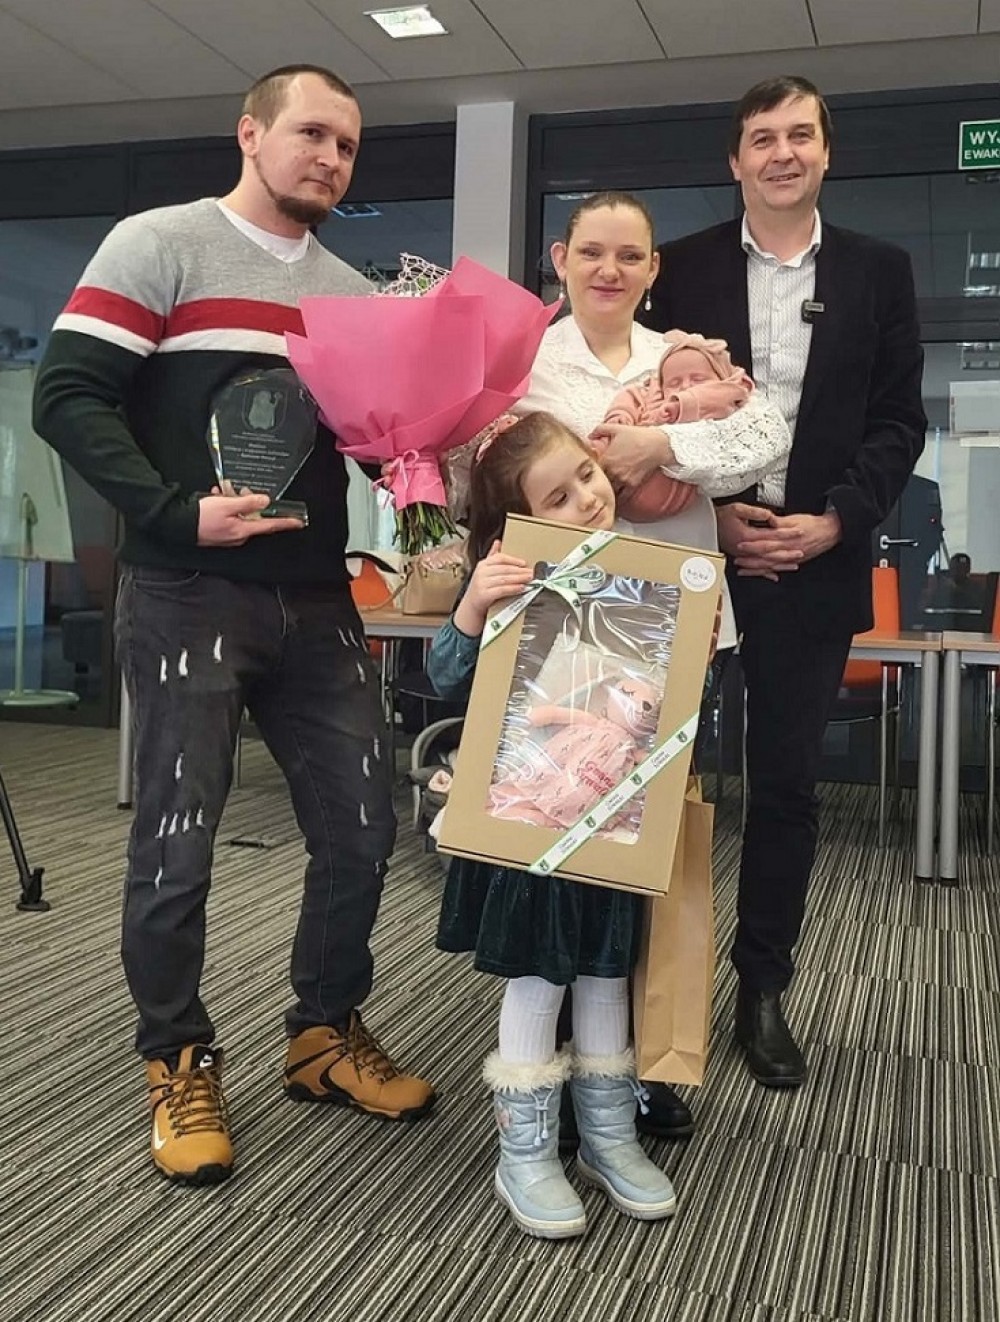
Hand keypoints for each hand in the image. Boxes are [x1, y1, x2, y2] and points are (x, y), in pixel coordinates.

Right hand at [197, 491, 304, 545]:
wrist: (178, 525)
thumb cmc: (201, 517)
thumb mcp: (227, 505)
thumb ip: (248, 502)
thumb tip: (265, 501)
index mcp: (243, 529)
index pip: (270, 525)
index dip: (286, 522)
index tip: (299, 522)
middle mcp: (239, 535)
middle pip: (254, 516)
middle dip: (249, 501)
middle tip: (240, 490)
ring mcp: (230, 535)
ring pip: (240, 514)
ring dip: (235, 501)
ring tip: (223, 491)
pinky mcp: (221, 532)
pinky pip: (230, 517)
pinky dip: (226, 505)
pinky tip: (217, 496)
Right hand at [453, 541, 530, 635]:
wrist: (470, 607)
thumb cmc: (481, 588)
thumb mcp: (484, 570)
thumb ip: (492, 556)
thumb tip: (498, 542)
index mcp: (483, 564)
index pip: (499, 558)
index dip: (513, 560)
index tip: (524, 563)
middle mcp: (481, 572)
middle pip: (504, 569)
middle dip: (520, 571)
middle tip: (532, 573)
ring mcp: (481, 583)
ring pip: (504, 579)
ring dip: (519, 579)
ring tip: (529, 580)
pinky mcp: (484, 595)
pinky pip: (502, 590)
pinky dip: (513, 589)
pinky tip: (521, 588)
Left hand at [586, 423, 673, 496]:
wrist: (658, 445)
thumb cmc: (638, 436)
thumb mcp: (617, 428)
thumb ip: (600, 430)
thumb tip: (589, 435)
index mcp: (606, 459)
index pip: (591, 470)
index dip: (588, 471)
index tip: (587, 471)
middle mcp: (613, 472)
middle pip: (599, 482)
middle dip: (596, 482)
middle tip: (594, 483)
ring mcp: (623, 480)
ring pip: (609, 491)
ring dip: (606, 491)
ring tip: (603, 491)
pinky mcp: (633, 485)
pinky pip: (621, 496)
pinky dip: (617, 497)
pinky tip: (614, 497)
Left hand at [716, 502, 839, 578]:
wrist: (829, 533)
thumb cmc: (812, 524)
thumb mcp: (795, 519)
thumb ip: (780, 521)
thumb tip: (769, 520)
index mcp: (787, 539)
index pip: (766, 542)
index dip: (752, 544)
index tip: (740, 544)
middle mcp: (788, 551)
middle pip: (765, 557)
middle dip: (750, 560)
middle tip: (737, 560)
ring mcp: (791, 558)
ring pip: (770, 566)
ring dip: (755, 569)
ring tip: (742, 570)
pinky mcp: (794, 562)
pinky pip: (779, 569)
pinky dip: (768, 573)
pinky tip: (760, 574)